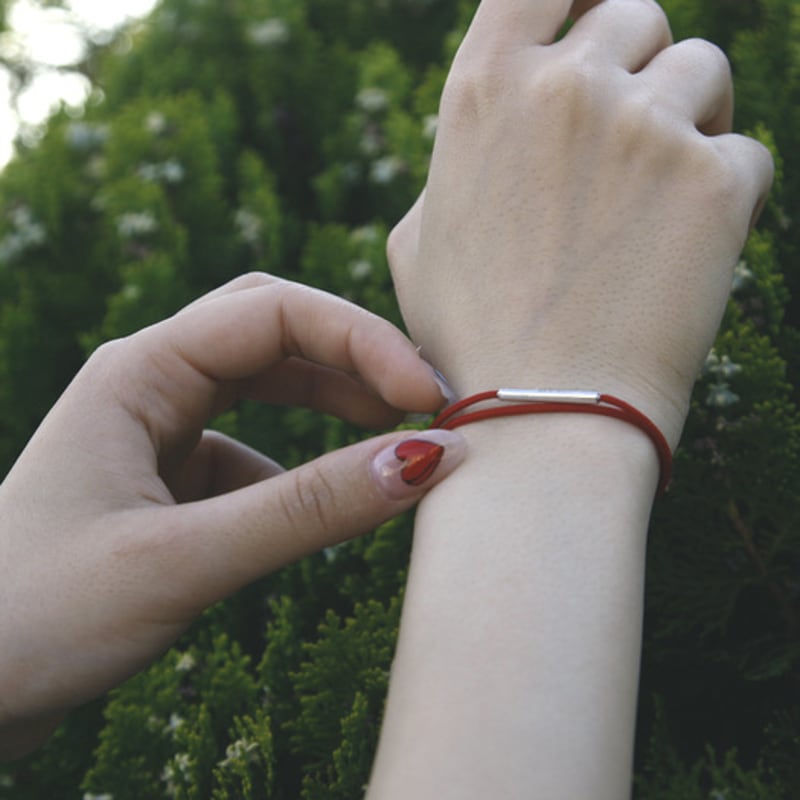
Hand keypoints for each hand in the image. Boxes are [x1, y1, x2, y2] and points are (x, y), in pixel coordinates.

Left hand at [0, 273, 464, 758]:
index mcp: (138, 371)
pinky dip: (297, 464)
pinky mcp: (167, 479)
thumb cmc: (36, 618)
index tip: (427, 397)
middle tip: (421, 398)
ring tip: (393, 431)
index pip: (273, 313)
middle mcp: (149, 384)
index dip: (362, 341)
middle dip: (353, 354)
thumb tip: (428, 459)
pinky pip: (251, 448)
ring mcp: (158, 430)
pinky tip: (313, 506)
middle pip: (273, 331)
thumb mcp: (182, 559)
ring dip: (332, 399)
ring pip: (266, 385)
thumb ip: (308, 509)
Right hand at [389, 0, 772, 446]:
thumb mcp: (420, 242)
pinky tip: (684, 252)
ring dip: (691, 122)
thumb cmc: (470, 337)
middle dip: (641, 68)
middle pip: (637, 15)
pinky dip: (723, 195)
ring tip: (660, 205)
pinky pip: (744, 151)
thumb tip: (493, 131)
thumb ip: (457, 164)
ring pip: (703, 72)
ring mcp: (644, 127)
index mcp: (482, 94)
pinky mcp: (714, 180)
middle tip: (633, 143)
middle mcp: (563, 88)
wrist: (540, 416)